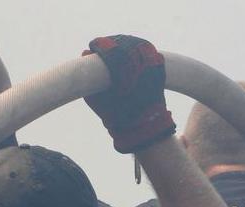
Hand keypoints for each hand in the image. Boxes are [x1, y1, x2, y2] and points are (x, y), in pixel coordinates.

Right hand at [83, 35, 176, 153]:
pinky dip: (140, 50)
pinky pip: (149, 51)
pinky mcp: (159, 67)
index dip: (99, 45)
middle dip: (112, 43)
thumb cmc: (115, 114)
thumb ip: (87, 76)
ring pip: (138, 44)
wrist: (143, 125)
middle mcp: (139, 64)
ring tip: (117, 49)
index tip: (93, 46)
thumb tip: (85, 52)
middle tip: (104, 46)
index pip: (109, 48)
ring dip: (126, 44)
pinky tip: (132, 56)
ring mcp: (152, 65)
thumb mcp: (96, 98)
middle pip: (124, 42)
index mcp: (122, 70)